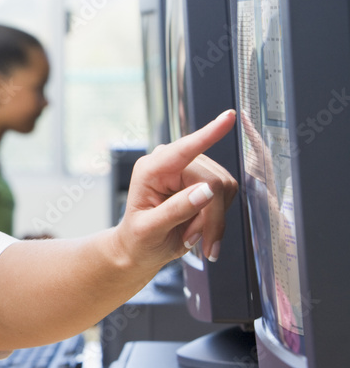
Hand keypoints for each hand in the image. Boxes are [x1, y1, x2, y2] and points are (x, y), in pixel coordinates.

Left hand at [116, 109, 237, 269]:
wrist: (140, 249)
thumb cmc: (138, 239)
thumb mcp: (149, 229)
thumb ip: (177, 209)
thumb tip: (206, 191)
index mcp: (151, 169)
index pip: (184, 149)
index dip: (208, 134)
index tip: (229, 117)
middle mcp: (171, 164)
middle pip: (213, 182)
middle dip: (209, 217)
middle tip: (193, 240)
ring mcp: (190, 171)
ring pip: (224, 189)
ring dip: (213, 220)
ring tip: (190, 234)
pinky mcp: (205, 182)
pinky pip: (227, 196)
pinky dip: (217, 220)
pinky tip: (199, 229)